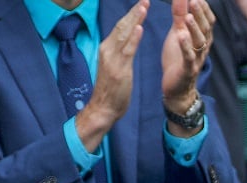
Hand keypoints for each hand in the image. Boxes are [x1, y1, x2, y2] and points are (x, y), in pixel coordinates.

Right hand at [78, 0, 147, 149]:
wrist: (102, 108)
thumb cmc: (110, 89)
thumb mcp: (114, 66)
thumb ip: (121, 52)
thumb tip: (129, 39)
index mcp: (107, 48)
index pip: (120, 26)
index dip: (131, 14)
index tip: (141, 4)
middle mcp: (108, 50)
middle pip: (122, 26)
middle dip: (134, 12)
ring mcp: (112, 60)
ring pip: (124, 35)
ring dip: (135, 20)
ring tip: (144, 6)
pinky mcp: (119, 70)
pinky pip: (127, 51)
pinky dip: (133, 39)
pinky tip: (139, 28)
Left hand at [162, 0, 213, 109]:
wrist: (177, 88)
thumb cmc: (178, 58)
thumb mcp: (178, 33)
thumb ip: (180, 15)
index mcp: (202, 38)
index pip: (208, 20)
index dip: (204, 8)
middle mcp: (203, 47)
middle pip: (205, 29)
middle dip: (199, 14)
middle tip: (193, 0)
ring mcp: (197, 59)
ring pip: (199, 42)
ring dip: (194, 29)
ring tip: (187, 17)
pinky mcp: (188, 70)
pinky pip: (189, 58)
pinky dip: (185, 47)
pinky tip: (181, 36)